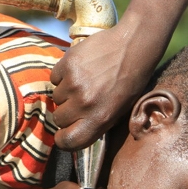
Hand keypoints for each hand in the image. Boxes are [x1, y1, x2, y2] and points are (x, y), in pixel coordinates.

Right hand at [50, 17, 164, 150]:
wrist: (133, 47)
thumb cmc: (130, 82)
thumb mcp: (119, 111)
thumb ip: (95, 124)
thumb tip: (73, 132)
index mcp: (99, 119)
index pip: (67, 141)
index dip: (63, 139)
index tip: (65, 132)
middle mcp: (85, 104)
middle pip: (58, 118)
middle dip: (66, 112)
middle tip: (80, 100)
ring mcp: (74, 83)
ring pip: (56, 97)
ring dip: (66, 92)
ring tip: (84, 82)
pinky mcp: (68, 64)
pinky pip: (54, 78)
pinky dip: (63, 75)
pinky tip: (79, 70)